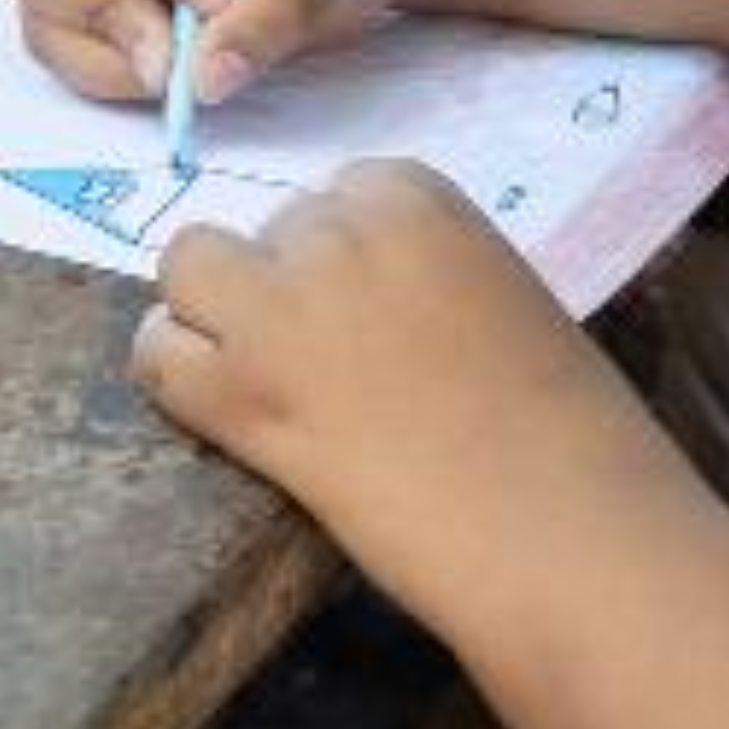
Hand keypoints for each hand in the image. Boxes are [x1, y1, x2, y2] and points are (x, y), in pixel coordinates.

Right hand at [0, 0, 429, 108]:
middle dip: (112, 15)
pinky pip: (65, 54)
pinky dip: (116, 76)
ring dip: (115, 56)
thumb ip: (265, 12)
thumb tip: (207, 83)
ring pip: (42, 16)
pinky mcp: (83, 4)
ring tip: (198, 58)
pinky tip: (182, 63)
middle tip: (187, 57)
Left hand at [133, 161, 675, 595]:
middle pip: (260, 235)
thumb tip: (362, 299)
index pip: (330, 197)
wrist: (569, 531)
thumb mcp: (505, 302)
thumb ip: (424, 274)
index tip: (366, 319)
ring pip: (187, 271)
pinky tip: (230, 420)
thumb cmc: (573, 434)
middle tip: (328, 371)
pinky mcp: (238, 392)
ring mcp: (279, 306)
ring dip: (212, 319)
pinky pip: (156, 354)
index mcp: (416, 197)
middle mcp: (335, 232)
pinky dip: (177, 381)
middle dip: (282, 292)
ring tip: (264, 382)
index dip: (336, 261)